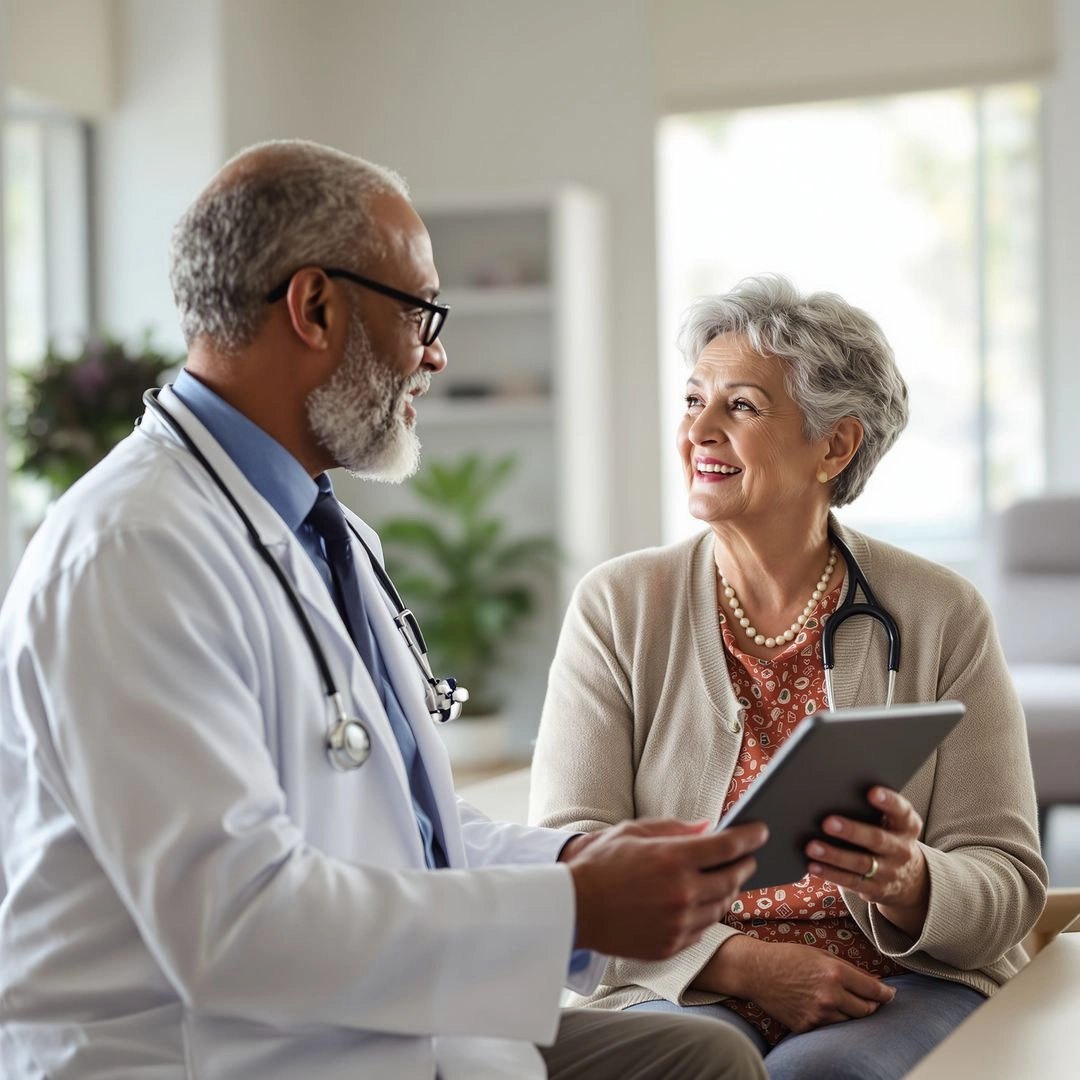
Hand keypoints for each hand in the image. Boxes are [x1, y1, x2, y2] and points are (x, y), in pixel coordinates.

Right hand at [564, 818, 767, 959]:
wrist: (573, 908)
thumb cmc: (601, 864)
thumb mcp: (634, 832)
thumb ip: (676, 829)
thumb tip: (709, 828)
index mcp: (673, 858)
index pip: (727, 846)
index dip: (749, 836)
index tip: (760, 831)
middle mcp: (682, 892)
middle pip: (732, 877)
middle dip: (745, 863)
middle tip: (747, 856)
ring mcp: (678, 922)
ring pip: (722, 906)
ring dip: (728, 889)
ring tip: (726, 878)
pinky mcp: (672, 945)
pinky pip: (704, 928)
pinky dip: (708, 912)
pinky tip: (701, 901)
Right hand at [700, 936, 895, 1032]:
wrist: (757, 971)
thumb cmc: (788, 957)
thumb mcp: (820, 954)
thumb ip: (848, 969)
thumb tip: (873, 984)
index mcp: (835, 973)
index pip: (873, 990)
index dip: (886, 993)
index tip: (890, 995)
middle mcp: (830, 996)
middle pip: (866, 1010)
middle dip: (871, 1005)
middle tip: (870, 999)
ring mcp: (819, 1014)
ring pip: (850, 1021)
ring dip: (852, 1013)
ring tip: (843, 1002)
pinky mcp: (808, 1026)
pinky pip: (830, 1027)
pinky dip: (832, 1018)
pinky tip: (824, 1007)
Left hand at [805, 786, 929, 936]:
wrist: (908, 879)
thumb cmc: (888, 836)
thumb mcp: (892, 823)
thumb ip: (872, 810)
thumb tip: (835, 792)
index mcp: (907, 826)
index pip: (901, 811)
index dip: (888, 801)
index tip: (871, 792)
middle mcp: (902, 849)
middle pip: (877, 839)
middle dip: (852, 831)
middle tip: (828, 823)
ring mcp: (889, 872)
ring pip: (861, 863)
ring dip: (834, 855)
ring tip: (812, 847)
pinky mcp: (876, 889)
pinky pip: (851, 882)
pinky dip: (830, 874)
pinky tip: (813, 865)